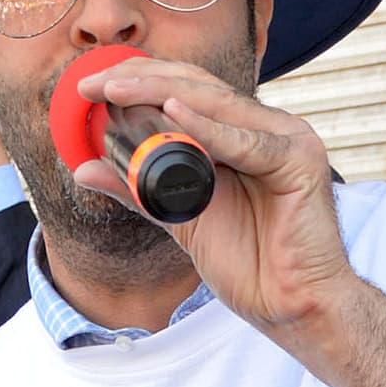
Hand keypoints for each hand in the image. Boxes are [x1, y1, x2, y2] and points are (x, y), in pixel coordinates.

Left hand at [74, 56, 356, 342]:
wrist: (291, 307)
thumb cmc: (249, 265)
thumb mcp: (178, 217)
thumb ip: (138, 189)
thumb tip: (85, 168)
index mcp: (242, 135)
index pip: (186, 91)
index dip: (138, 82)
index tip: (90, 88)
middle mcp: (266, 128)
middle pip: (198, 87)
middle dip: (141, 79)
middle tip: (94, 84)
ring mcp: (287, 139)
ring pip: (217, 103)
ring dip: (161, 92)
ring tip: (115, 91)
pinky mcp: (300, 160)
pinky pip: (246, 142)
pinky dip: (207, 127)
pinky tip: (171, 113)